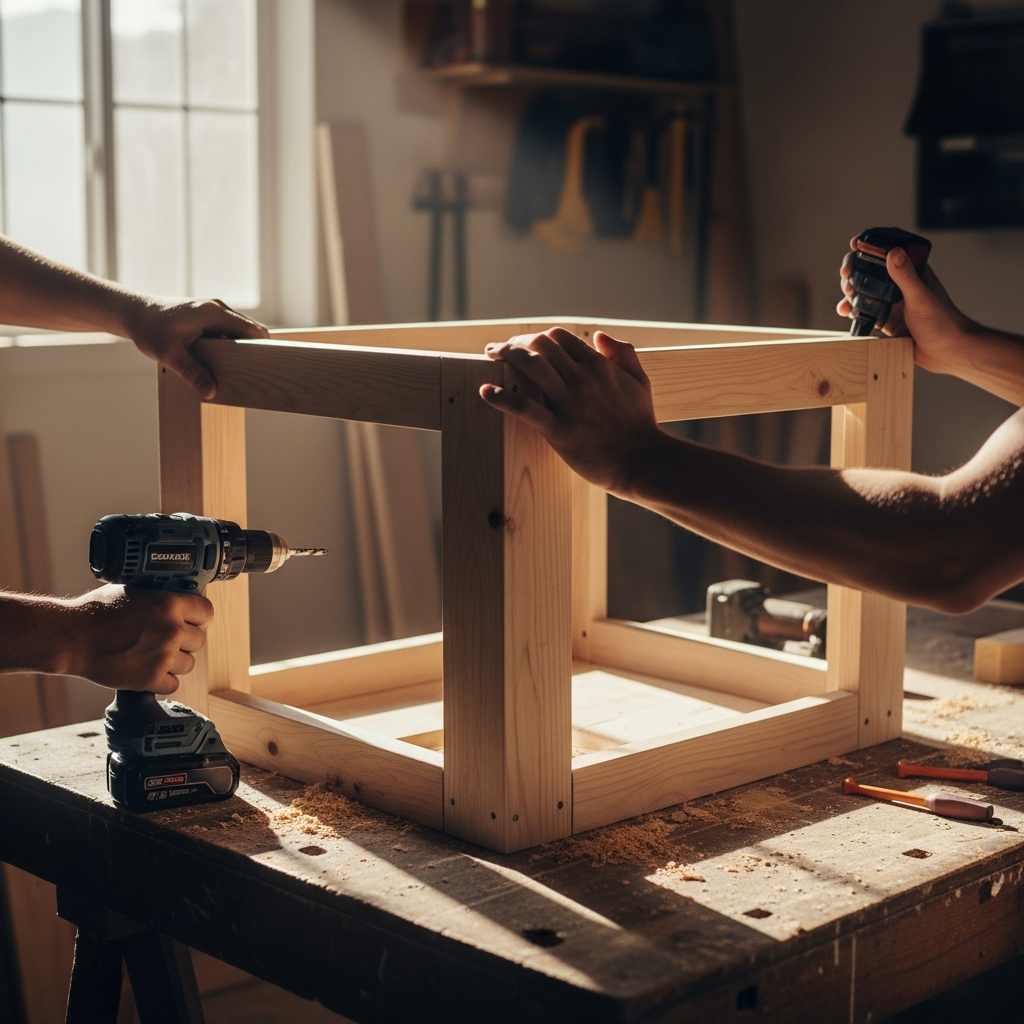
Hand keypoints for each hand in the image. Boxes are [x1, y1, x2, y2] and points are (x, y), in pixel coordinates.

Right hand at [59, 585, 213, 693]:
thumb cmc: (98, 611)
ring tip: (154, 654)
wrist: (72, 637)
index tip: (192, 621)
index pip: (207, 613)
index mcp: (171, 604)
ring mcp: (163, 656)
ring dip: (175, 661)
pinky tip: (149, 670)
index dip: (199, 617)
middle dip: (185, 640)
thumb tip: (180, 599)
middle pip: (199, 640)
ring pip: (189, 664)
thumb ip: (161, 597)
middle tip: (166, 639)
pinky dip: (163, 680)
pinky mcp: (150, 679)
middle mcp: (172, 630)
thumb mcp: (135, 591)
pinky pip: (173, 684)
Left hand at [127, 298, 267, 399]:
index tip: (265, 368)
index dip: (263, 349)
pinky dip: (230, 347)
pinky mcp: (208, 318)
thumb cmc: (150, 330)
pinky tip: (222, 364)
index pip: (253, 331)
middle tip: (252, 375)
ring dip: (240, 350)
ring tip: (237, 372)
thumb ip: (191, 373)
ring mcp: (214, 312)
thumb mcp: (169, 354)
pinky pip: (228, 333)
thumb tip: (211, 392)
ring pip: (239, 333)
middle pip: (250, 332)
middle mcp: (218, 308)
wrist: (134, 313)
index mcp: (214, 313)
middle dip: (254, 352)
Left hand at [480, 328, 665, 493]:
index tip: (527, 344)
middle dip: (516, 341)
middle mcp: (582, 379)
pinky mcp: (558, 430)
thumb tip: (599, 335)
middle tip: (501, 348)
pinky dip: (501, 397)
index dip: (538, 337)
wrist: (642, 461)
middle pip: (540, 345)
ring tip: (490, 355)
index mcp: (599, 365)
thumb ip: (623, 353)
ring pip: (530, 366)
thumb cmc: (640, 423)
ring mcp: (569, 404)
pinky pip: (524, 408)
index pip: (559, 337)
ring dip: (505, 355)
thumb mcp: (639, 380)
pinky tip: (485, 391)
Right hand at [837, 237, 973, 375]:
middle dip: (854, 268)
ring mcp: (892, 302)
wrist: (947, 352)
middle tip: (846, 275)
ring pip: (864, 289)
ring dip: (850, 289)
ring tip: (847, 295)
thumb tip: (893, 252)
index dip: (870, 245)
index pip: (889, 250)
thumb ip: (905, 276)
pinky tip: (846, 311)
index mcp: (913, 271)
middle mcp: (900, 284)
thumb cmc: (944, 323)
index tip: (856, 245)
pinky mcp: (886, 320)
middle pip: (870, 268)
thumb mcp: (920, 297)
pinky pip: (864, 310)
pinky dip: (852, 309)